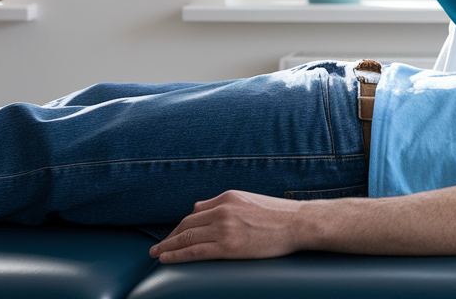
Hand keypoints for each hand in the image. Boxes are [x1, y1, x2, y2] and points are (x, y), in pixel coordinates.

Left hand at [149, 190, 303, 262]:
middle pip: (187, 224)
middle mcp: (222, 209)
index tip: (174, 234)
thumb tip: (202, 210)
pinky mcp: (228, 245)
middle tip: (158, 246)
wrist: (298, 223)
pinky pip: (195, 251)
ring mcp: (224, 227)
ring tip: (156, 254)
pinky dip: (177, 255)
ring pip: (186, 237)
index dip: (181, 225)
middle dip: (170, 236)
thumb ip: (227, 205)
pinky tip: (167, 258)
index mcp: (228, 197)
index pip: (196, 211)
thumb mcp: (250, 201)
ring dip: (167, 246)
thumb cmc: (280, 215)